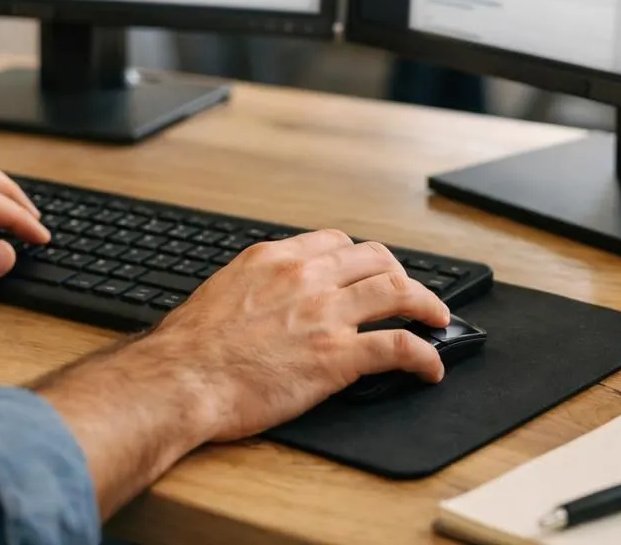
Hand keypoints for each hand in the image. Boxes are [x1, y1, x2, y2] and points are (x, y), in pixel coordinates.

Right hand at [150, 229, 452, 439]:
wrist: (182, 379)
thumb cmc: (189, 348)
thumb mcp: (220, 291)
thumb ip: (252, 285)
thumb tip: (258, 296)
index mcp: (275, 259)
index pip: (335, 242)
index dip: (360, 257)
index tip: (368, 270)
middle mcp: (306, 277)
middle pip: (375, 259)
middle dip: (399, 274)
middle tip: (409, 292)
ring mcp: (326, 314)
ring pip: (397, 292)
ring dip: (426, 305)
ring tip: (438, 319)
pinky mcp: (338, 356)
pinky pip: (398, 346)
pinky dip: (424, 355)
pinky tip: (431, 366)